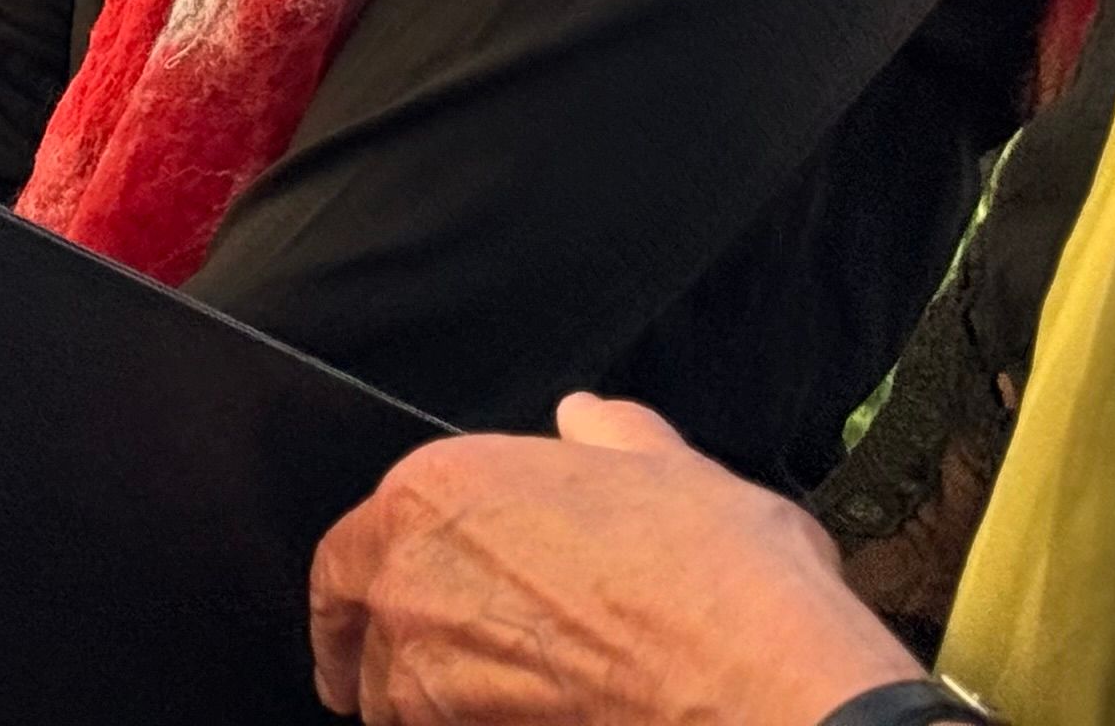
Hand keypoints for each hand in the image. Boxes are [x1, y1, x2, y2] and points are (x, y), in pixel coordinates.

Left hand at [308, 396, 922, 725]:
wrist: (762, 688)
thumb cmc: (720, 580)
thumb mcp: (671, 472)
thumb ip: (609, 440)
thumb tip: (585, 418)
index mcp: (439, 487)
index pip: (352, 542)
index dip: (359, 580)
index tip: (359, 609)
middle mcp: (410, 574)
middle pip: (356, 624)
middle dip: (365, 653)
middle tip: (371, 681)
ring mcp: (426, 671)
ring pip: (389, 700)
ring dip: (412, 707)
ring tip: (455, 713)